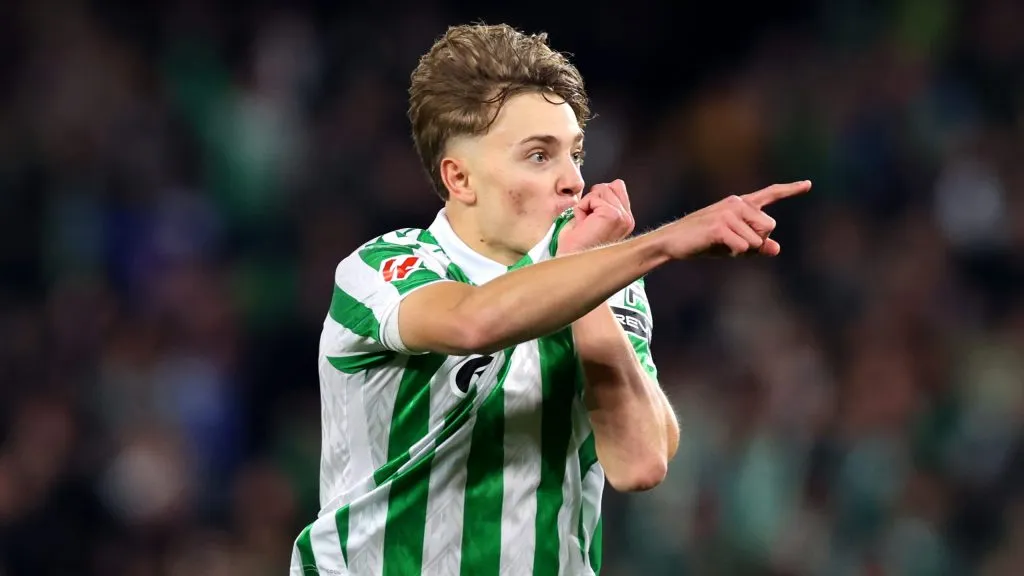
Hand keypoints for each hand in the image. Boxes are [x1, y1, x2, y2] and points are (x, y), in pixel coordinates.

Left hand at [558, 180, 635, 254]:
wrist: (571, 261)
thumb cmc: (577, 246)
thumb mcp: (594, 219)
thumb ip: (603, 202)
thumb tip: (605, 185)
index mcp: (625, 220)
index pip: (617, 186)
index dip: (598, 197)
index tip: (592, 218)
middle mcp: (627, 219)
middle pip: (608, 186)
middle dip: (592, 200)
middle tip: (587, 222)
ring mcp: (621, 217)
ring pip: (600, 190)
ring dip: (586, 205)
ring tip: (585, 224)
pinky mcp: (611, 215)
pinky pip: (592, 198)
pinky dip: (582, 209)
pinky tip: (583, 225)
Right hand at [657, 181, 810, 258]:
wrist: (672, 242)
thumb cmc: (703, 242)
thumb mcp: (733, 244)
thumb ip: (756, 245)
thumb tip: (776, 248)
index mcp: (740, 204)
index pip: (769, 194)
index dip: (790, 190)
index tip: (808, 185)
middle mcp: (736, 204)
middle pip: (769, 227)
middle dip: (757, 242)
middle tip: (733, 244)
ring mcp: (728, 213)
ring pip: (756, 241)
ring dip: (743, 250)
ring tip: (722, 245)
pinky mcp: (720, 226)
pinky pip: (743, 247)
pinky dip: (733, 253)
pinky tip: (716, 247)